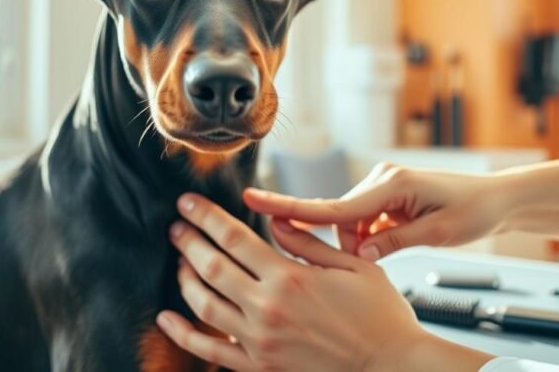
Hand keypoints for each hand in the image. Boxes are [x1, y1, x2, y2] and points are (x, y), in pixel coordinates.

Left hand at [158, 193, 455, 371]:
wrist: (391, 367)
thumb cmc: (379, 315)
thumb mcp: (352, 267)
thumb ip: (309, 242)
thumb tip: (276, 219)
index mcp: (290, 278)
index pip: (233, 238)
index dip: (206, 216)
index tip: (188, 203)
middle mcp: (267, 308)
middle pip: (211, 267)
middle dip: (188, 242)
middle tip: (176, 227)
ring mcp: (259, 341)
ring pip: (204, 304)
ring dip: (185, 279)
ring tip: (179, 261)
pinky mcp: (259, 367)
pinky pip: (210, 350)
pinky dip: (184, 334)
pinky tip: (167, 318)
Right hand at [243, 162, 507, 260]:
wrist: (496, 199)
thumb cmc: (473, 211)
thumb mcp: (438, 232)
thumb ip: (392, 242)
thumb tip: (356, 253)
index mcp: (391, 184)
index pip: (331, 207)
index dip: (289, 208)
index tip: (253, 200)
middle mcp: (381, 180)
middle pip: (338, 220)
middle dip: (349, 244)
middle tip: (383, 253)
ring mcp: (382, 187)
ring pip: (349, 224)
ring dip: (363, 242)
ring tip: (401, 243)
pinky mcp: (386, 196)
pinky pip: (363, 222)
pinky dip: (372, 237)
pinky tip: (396, 239)